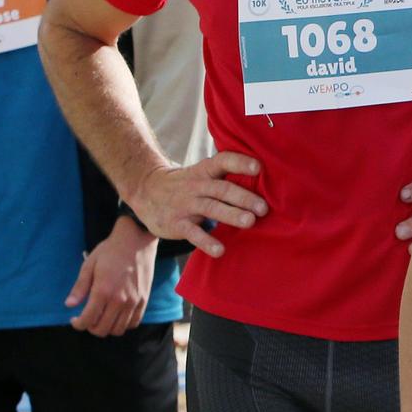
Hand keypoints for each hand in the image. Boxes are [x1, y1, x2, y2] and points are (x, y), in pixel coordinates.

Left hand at [66, 215, 157, 335]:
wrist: (136, 241)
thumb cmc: (110, 251)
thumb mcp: (89, 265)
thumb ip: (80, 287)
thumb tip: (69, 305)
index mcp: (103, 291)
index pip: (88, 320)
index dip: (78, 324)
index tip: (75, 319)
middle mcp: (119, 300)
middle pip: (102, 329)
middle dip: (91, 327)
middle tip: (87, 318)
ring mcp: (134, 301)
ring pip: (118, 329)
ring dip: (107, 328)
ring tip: (102, 317)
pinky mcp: (144, 300)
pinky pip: (134, 323)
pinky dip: (123, 325)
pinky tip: (117, 316)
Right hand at [129, 153, 266, 258]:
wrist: (145, 191)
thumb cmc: (187, 184)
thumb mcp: (202, 174)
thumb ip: (226, 177)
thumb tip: (266, 184)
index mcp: (205, 171)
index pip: (223, 161)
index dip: (240, 162)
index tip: (259, 167)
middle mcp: (197, 185)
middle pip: (222, 189)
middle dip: (244, 197)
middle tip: (264, 208)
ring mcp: (186, 204)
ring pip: (211, 208)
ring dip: (231, 215)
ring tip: (250, 222)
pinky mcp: (177, 223)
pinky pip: (193, 233)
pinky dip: (206, 242)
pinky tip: (220, 250)